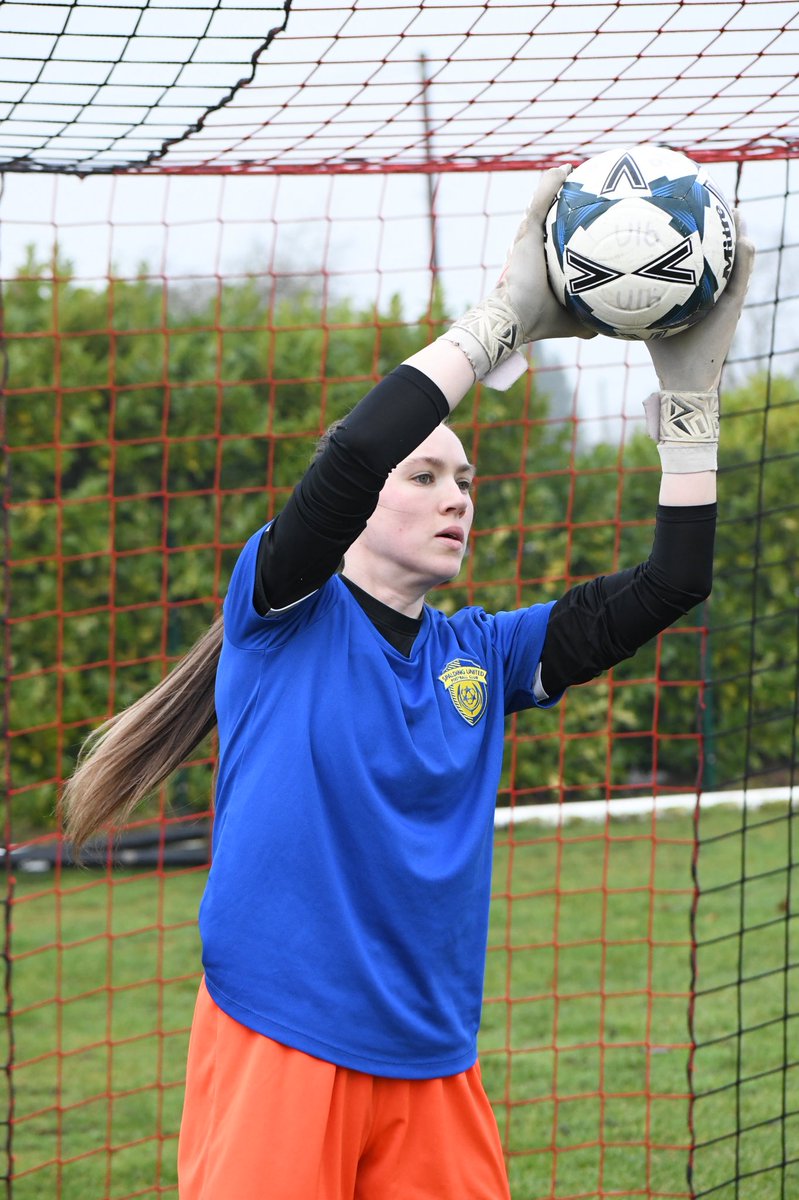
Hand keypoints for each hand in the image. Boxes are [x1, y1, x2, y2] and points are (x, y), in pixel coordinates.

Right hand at [497, 165, 597, 343]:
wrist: (517, 317)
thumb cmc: (541, 320)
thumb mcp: (575, 320)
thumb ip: (592, 319)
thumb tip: (613, 327)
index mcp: (544, 262)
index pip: (557, 239)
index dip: (570, 229)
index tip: (589, 220)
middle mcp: (535, 246)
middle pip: (548, 218)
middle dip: (561, 201)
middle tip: (584, 188)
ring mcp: (529, 237)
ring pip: (541, 204)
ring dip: (553, 185)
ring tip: (572, 169)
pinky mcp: (527, 232)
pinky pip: (540, 202)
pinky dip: (550, 184)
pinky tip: (565, 168)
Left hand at [645, 212, 755, 392]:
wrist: (683, 375)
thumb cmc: (662, 350)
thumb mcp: (644, 317)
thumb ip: (630, 298)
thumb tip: (601, 282)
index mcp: (697, 291)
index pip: (698, 257)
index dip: (696, 235)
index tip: (686, 210)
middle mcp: (714, 290)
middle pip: (719, 253)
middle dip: (717, 227)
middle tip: (712, 201)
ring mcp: (726, 297)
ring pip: (737, 259)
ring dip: (738, 234)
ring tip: (733, 211)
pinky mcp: (735, 306)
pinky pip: (743, 277)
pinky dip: (745, 259)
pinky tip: (743, 240)